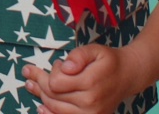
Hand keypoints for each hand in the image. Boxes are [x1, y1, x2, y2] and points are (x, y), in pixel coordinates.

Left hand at [23, 44, 144, 113]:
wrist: (127, 76)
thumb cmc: (108, 61)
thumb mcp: (94, 50)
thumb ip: (78, 55)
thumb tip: (66, 66)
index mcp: (91, 83)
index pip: (56, 82)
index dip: (52, 72)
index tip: (58, 64)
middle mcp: (90, 103)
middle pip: (52, 95)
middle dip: (40, 82)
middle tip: (30, 72)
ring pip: (54, 108)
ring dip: (40, 95)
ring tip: (31, 84)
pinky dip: (50, 113)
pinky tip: (41, 107)